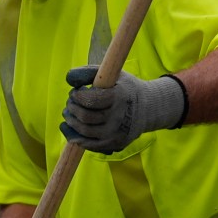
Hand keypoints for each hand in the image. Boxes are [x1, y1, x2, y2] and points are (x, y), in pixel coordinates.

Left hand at [61, 67, 186, 155]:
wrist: (149, 108)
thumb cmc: (125, 88)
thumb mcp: (112, 74)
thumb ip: (89, 72)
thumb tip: (69, 79)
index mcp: (119, 97)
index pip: (90, 100)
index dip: (77, 96)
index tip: (75, 92)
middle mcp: (119, 117)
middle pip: (85, 117)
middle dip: (72, 108)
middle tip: (70, 102)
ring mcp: (117, 133)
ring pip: (85, 132)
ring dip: (71, 122)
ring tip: (70, 113)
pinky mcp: (115, 144)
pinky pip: (90, 145)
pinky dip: (77, 138)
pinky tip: (70, 128)